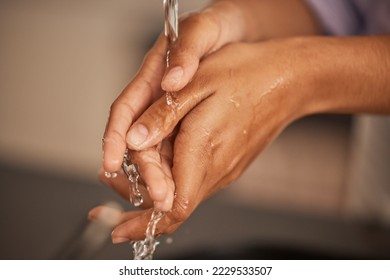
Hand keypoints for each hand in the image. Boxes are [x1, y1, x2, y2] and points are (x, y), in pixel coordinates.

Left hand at [99, 38, 310, 241]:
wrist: (290, 80)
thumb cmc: (247, 74)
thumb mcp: (199, 82)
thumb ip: (164, 115)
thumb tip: (134, 141)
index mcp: (204, 149)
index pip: (174, 207)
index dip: (143, 223)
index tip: (117, 229)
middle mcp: (217, 168)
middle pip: (175, 207)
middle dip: (139, 207)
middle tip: (110, 192)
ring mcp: (226, 168)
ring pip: (184, 193)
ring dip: (154, 190)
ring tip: (127, 172)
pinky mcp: (230, 162)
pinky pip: (196, 180)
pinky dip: (173, 178)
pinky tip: (160, 159)